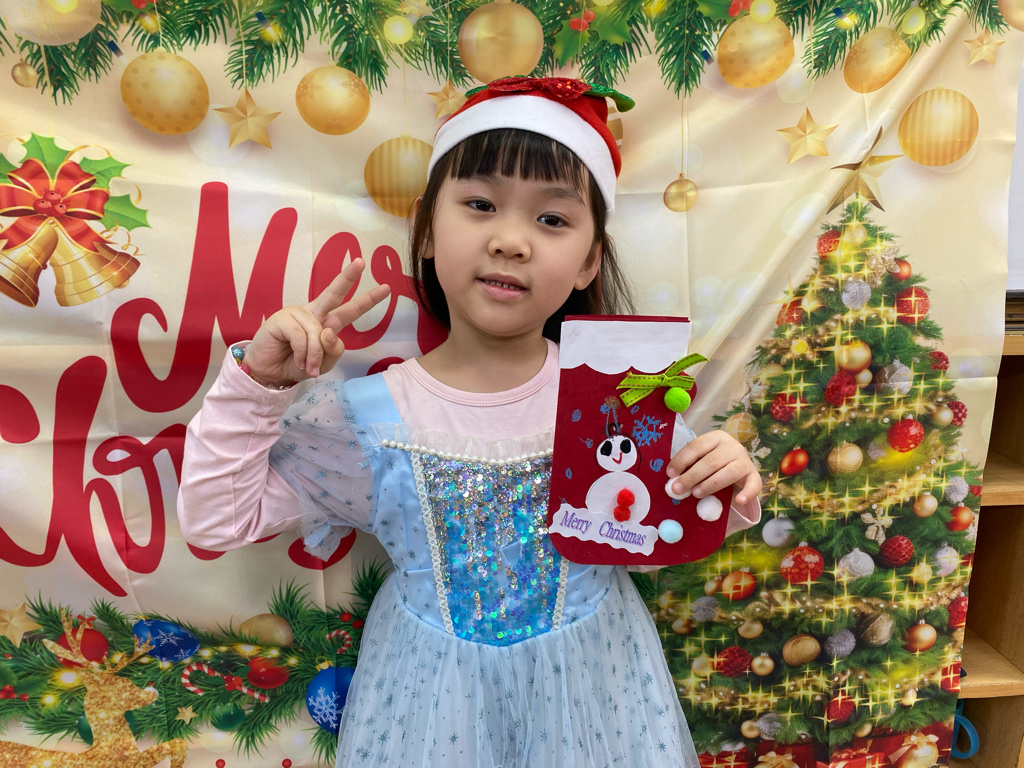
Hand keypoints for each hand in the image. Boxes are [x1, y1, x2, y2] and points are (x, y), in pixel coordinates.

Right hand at [242, 259, 390, 385]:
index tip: (387, 288)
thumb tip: (328, 333)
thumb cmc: (297, 365)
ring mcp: (297, 313)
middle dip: (348, 277)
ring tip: (308, 367)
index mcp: (327, 322)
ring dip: (315, 356)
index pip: (350, 309)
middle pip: (333, 293)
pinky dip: (303, 354)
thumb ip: (333, 350)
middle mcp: (314, 313)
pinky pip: (302, 337)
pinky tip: (298, 360)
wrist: (269, 373)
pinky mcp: (281, 319)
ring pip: (318, 333)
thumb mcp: (324, 364)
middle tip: (360, 262)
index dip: (368, 300)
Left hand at [666, 431, 760, 505]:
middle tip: (677, 489)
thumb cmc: (714, 463)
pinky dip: (747, 493)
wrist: (739, 466)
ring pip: (729, 472)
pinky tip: (739, 500)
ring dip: (710, 484)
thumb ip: (689, 466)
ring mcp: (745, 460)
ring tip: (696, 494)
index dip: (682, 460)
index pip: (696, 446)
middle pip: (711, 461)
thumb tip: (672, 479)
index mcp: (716, 438)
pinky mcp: (754, 475)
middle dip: (691, 476)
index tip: (670, 474)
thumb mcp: (701, 458)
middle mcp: (732, 446)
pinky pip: (753, 485)